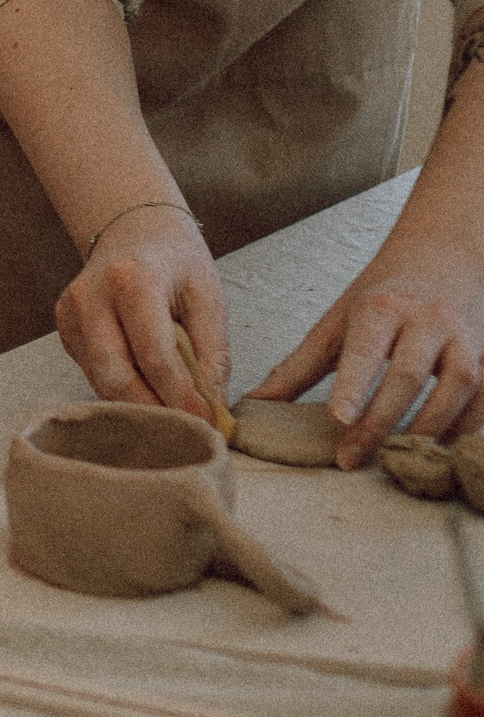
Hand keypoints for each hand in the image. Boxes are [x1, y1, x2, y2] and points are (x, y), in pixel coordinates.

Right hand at [54, 203, 225, 418]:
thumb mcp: (208, 297)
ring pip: (100, 380)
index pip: (153, 354)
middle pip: (115, 375)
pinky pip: (93, 372)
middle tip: (186, 429)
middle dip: (152, 409)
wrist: (133, 232)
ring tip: (172, 414)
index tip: (207, 422)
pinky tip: (147, 387)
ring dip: (138, 404)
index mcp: (130, 281)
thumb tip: (214, 408)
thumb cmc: (176, 263)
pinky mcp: (64, 328)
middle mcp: (91, 297)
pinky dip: (122, 388)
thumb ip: (212, 353)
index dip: (180, 395)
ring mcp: (71, 314)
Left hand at [250, 233, 483, 468]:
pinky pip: (482, 400)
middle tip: (350, 457)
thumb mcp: (337, 320)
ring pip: (454, 389)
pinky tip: (435, 448)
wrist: (444, 258)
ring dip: (424, 429)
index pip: (365, 349)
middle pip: (406, 376)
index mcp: (382, 307)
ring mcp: (465, 339)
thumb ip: (299, 365)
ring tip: (391, 458)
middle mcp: (428, 320)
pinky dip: (462, 428)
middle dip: (378, 421)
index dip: (353, 385)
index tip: (339, 418)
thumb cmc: (383, 294)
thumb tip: (256, 404)